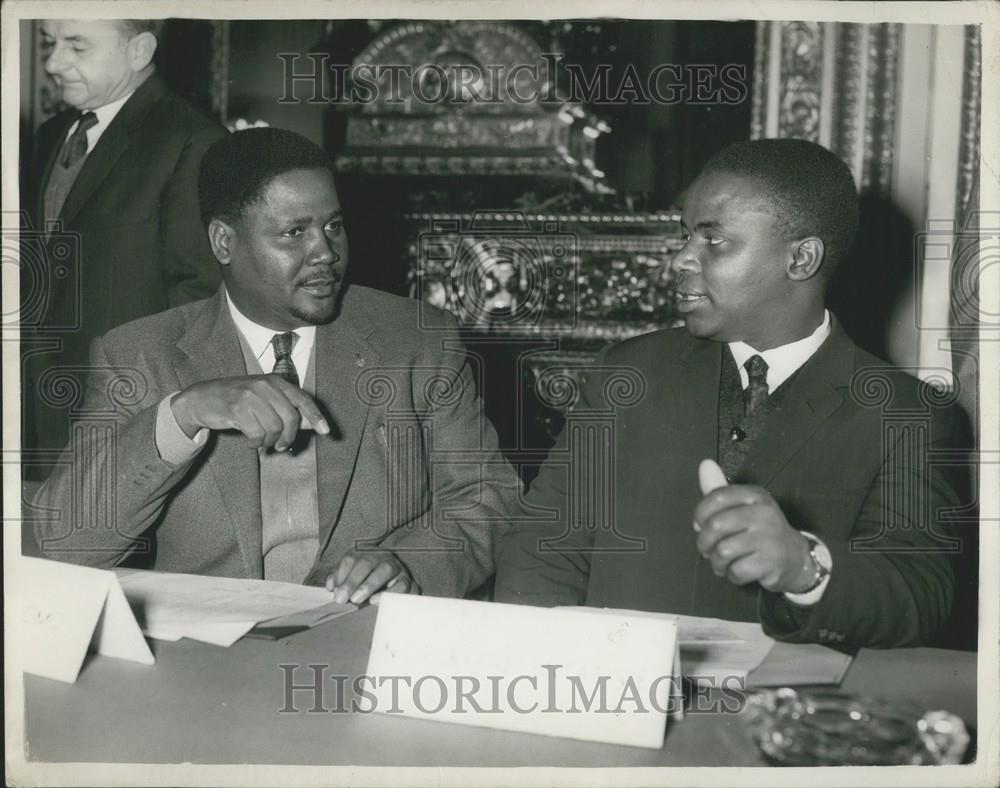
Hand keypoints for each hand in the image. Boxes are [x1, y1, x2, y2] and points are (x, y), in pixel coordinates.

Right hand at [171, 375, 329, 450]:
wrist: (202, 398)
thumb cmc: (238, 401)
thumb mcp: (264, 400)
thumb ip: (287, 410)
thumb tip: (312, 425)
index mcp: (275, 381)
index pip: (302, 399)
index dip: (316, 416)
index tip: (326, 432)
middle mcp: (265, 386)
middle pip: (291, 418)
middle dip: (289, 437)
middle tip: (281, 446)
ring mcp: (250, 396)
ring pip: (274, 428)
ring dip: (269, 442)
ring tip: (262, 443)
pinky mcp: (237, 409)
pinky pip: (257, 434)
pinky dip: (256, 443)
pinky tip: (251, 442)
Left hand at [325, 549, 417, 604]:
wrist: (398, 590)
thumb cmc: (368, 585)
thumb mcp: (352, 580)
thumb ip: (340, 580)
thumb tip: (331, 586)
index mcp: (366, 554)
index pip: (351, 558)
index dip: (341, 573)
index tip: (334, 591)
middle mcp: (382, 557)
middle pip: (367, 562)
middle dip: (352, 580)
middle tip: (342, 598)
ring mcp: (397, 568)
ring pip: (386, 569)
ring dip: (369, 584)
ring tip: (356, 600)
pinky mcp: (409, 582)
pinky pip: (402, 585)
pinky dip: (388, 593)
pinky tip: (375, 601)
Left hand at [694, 484, 814, 592]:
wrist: (794, 556)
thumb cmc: (760, 530)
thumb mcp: (742, 506)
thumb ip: (719, 488)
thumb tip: (705, 464)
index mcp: (754, 495)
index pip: (716, 498)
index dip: (700, 514)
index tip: (699, 525)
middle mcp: (763, 513)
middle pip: (715, 526)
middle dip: (704, 543)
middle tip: (708, 549)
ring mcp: (769, 537)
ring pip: (723, 551)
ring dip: (716, 562)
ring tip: (721, 562)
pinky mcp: (772, 561)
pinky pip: (737, 570)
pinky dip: (732, 574)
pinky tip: (737, 570)